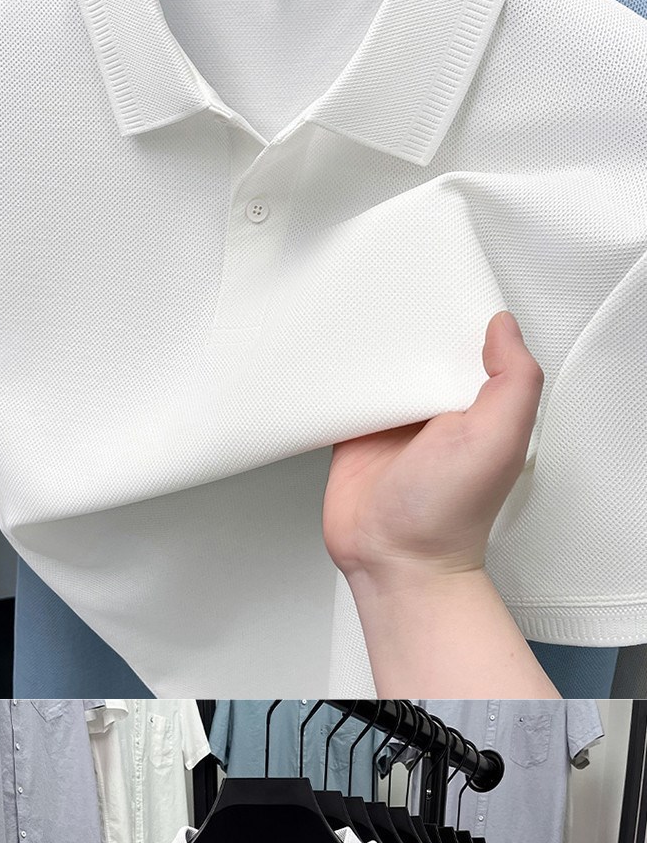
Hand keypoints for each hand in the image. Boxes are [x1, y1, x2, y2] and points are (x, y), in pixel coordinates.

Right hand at [322, 314, 551, 700]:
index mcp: (476, 402)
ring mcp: (394, 420)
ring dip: (367, 342)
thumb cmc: (449, 516)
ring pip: (380, 363)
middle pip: (420, 345)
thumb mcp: (501, 437)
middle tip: (389, 285)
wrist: (396, 562)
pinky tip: (327, 353)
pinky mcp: (356, 433)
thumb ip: (515, 379)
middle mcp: (436, 408)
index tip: (442, 280)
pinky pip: (342, 391)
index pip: (469, 342)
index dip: (458, 311)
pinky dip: (334, 373)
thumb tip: (504, 327)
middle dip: (408, 318)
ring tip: (353, 306)